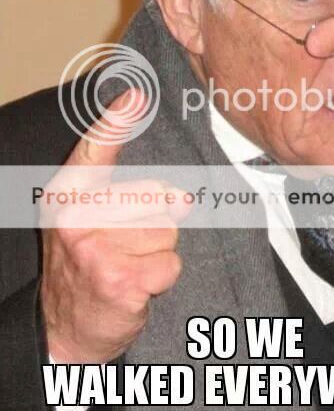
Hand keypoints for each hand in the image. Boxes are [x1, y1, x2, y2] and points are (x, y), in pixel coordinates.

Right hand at [41, 89, 187, 362]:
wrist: (64, 325)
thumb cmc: (85, 262)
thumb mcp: (89, 220)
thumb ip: (128, 195)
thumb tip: (182, 197)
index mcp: (67, 194)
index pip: (96, 149)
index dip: (116, 121)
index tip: (134, 95)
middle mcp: (75, 216)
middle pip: (157, 196)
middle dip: (156, 223)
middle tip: (126, 245)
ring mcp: (94, 248)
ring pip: (168, 232)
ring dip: (157, 253)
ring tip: (126, 264)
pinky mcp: (117, 279)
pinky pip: (170, 264)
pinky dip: (161, 278)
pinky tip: (134, 286)